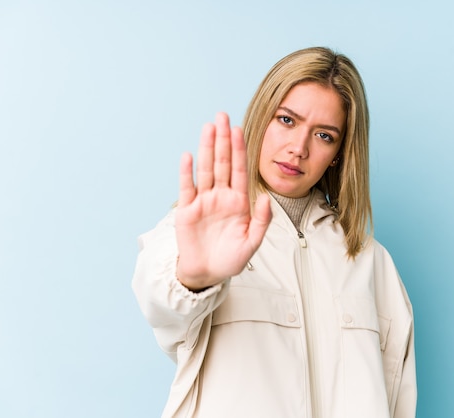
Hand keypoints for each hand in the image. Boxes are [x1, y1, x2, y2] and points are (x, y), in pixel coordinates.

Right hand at [174, 113, 271, 289]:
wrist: (208, 273)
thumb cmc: (231, 259)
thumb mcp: (252, 242)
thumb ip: (261, 220)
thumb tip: (266, 197)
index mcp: (239, 201)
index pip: (239, 169)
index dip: (239, 150)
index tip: (239, 130)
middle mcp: (221, 196)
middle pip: (222, 162)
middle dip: (223, 139)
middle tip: (222, 115)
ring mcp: (204, 201)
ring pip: (206, 169)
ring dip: (207, 148)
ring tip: (208, 127)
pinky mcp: (187, 210)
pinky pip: (188, 188)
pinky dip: (187, 172)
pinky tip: (189, 155)